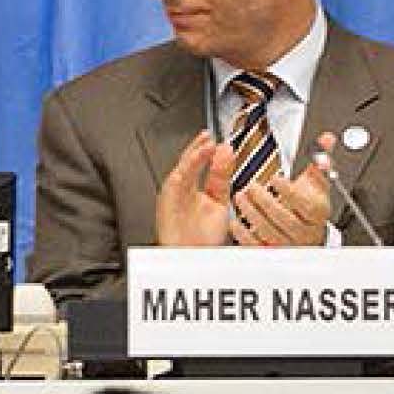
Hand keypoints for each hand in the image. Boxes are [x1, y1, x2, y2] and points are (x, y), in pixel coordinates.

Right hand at [154, 130, 234, 248]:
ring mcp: (174, 195)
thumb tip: (226, 153)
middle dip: (200, 149)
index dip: (212, 155)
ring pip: (182, 168)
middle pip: (190, 164)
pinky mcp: (167, 198)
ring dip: (194, 153)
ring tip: (207, 141)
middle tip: (211, 136)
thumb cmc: (203, 241)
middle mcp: (183, 193)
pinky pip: (177, 177)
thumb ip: (222, 178)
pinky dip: (188, 165)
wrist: (194, 257)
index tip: (224, 143)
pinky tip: (198, 155)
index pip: (203, 168)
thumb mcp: (220, 202)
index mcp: (196, 193)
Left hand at [229, 153, 332, 247]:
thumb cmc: (310, 204)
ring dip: (252, 214)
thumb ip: (320, 161)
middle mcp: (305, 231)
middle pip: (284, 219)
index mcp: (317, 213)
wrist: (308, 231)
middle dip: (265, 201)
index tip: (275, 178)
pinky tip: (235, 222)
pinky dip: (244, 234)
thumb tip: (326, 140)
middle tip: (251, 187)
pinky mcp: (273, 252)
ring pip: (269, 232)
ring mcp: (289, 244)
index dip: (289, 191)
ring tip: (240, 197)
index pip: (306, 204)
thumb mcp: (317, 183)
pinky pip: (258, 246)